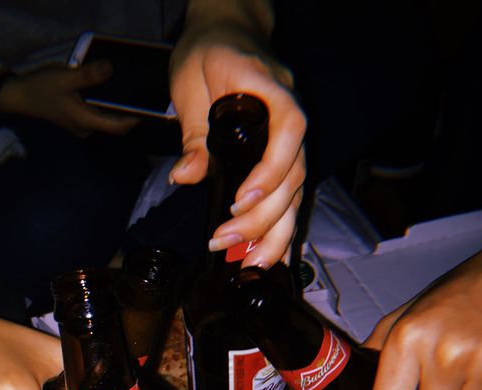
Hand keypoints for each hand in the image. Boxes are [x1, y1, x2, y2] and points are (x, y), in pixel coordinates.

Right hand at [0, 63, 138, 137]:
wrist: (18, 96)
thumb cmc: (41, 89)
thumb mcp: (66, 78)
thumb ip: (89, 75)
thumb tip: (110, 69)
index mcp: (86, 121)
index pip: (117, 127)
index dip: (133, 120)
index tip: (145, 109)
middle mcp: (85, 127)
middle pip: (111, 123)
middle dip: (124, 112)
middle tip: (136, 95)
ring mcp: (79, 125)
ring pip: (102, 118)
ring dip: (112, 108)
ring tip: (122, 91)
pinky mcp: (73, 119)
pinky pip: (94, 114)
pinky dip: (101, 105)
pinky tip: (103, 91)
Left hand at [169, 19, 305, 265]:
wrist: (229, 31)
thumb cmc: (208, 51)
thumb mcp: (189, 82)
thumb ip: (193, 133)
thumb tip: (185, 177)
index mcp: (270, 90)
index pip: (289, 129)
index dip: (271, 168)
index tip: (241, 199)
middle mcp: (290, 118)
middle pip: (294, 175)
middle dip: (262, 217)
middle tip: (226, 243)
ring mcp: (291, 141)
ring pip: (296, 194)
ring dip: (276, 234)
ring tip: (252, 266)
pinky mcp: (284, 158)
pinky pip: (289, 198)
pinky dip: (280, 231)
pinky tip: (269, 260)